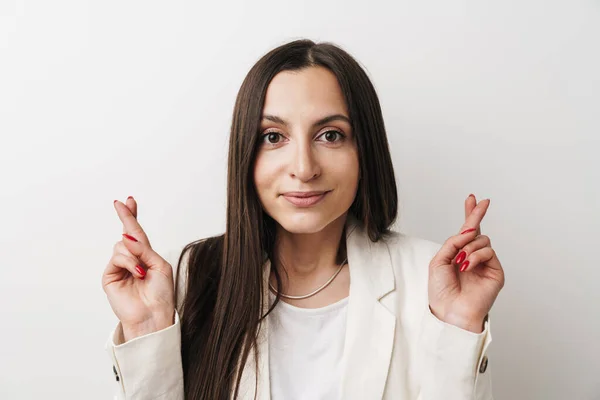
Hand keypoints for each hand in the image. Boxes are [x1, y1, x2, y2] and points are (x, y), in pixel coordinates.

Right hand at [102, 196, 174, 341]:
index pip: (137, 233)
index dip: (132, 216)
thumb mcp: (159, 265)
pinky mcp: (110, 276)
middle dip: (127, 217)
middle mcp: (132, 259)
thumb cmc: (161, 294)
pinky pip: (118, 257)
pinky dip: (129, 262)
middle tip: (123, 202)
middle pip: (126, 232)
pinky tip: (137, 274)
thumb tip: (126, 236)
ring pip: (122, 245)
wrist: (153, 315)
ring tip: (143, 271)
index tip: (129, 200)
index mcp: (146, 256)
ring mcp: (119, 267)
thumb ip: (144, 249)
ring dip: (135, 255)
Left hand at [428, 194, 504, 332]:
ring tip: (460, 262)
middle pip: (478, 231)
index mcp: (458, 254)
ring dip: (469, 248)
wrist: (450, 310)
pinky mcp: (496, 272)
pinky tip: (467, 266)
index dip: (470, 214)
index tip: (472, 198)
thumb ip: (453, 242)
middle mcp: (473, 257)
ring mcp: (485, 264)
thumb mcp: (439, 260)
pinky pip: (489, 252)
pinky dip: (476, 256)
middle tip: (480, 204)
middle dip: (475, 217)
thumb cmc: (441, 290)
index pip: (466, 231)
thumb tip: (469, 229)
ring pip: (483, 240)